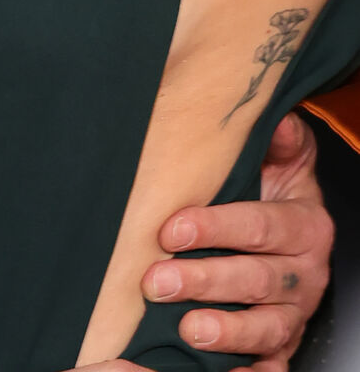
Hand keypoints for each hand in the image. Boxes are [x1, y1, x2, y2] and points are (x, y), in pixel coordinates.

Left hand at [138, 113, 331, 369]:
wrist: (292, 225)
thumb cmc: (273, 186)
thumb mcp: (282, 155)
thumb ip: (277, 138)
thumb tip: (274, 117)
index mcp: (305, 225)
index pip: (260, 226)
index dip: (215, 228)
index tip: (172, 228)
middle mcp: (305, 274)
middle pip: (256, 280)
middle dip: (204, 280)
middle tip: (157, 280)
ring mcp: (294, 314)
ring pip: (264, 327)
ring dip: (225, 330)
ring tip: (187, 328)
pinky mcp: (283, 344)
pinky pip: (271, 367)